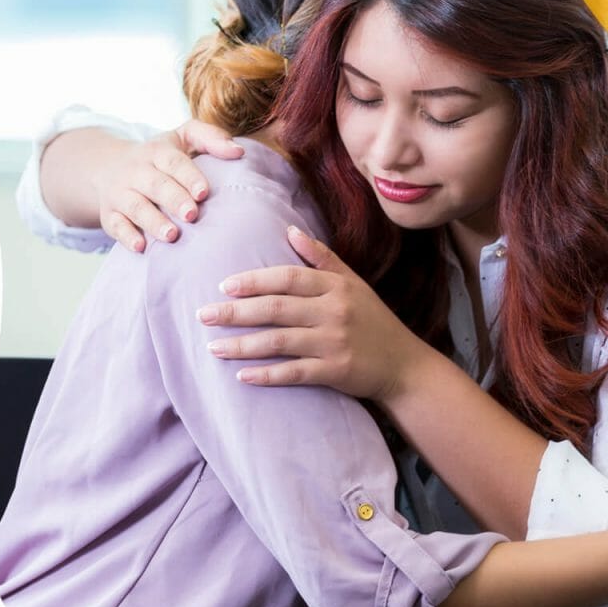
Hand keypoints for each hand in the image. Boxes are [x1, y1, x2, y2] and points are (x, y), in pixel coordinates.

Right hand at [96, 120, 243, 251]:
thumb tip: (239, 152)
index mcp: (157, 152)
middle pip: (155, 185)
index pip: (173, 163)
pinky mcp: (109, 214)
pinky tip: (141, 247)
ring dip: (153, 221)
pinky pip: (114, 225)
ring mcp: (120, 193)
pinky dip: (126, 236)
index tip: (204, 193)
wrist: (108, 165)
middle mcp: (136, 171)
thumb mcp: (183, 137)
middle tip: (192, 215)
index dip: (188, 177)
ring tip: (172, 235)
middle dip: (174, 200)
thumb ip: (211, 138)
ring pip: (135, 206)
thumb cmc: (160, 156)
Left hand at [198, 226, 428, 400]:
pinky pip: (294, 372)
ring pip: (279, 341)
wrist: (403, 364)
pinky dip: (266, 375)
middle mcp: (335, 312)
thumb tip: (290, 231)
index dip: (254, 281)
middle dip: (235, 312)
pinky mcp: (336, 371)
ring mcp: (335, 342)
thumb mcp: (353, 284)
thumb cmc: (373, 321)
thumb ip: (322, 259)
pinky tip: (242, 375)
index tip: (225, 286)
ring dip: (242, 345)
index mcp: (336, 287)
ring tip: (213, 347)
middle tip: (203, 315)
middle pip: (276, 309)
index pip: (288, 278)